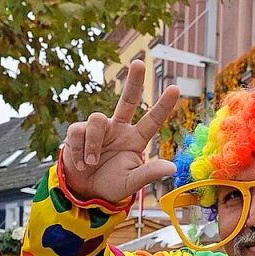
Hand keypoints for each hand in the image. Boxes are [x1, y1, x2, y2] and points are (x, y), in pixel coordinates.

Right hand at [62, 60, 179, 204]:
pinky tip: (80, 165)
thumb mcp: (131, 183)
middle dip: (134, 81)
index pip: (151, 120)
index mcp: (134, 140)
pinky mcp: (78, 132)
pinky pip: (78, 132)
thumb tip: (173, 167)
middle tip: (139, 63)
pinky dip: (79, 151)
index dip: (163, 106)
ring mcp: (99, 129)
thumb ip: (149, 174)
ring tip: (92, 163)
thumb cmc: (110, 186)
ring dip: (93, 144)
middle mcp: (118, 128)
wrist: (84, 193)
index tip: (176, 89)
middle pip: (128, 99)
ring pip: (96, 120)